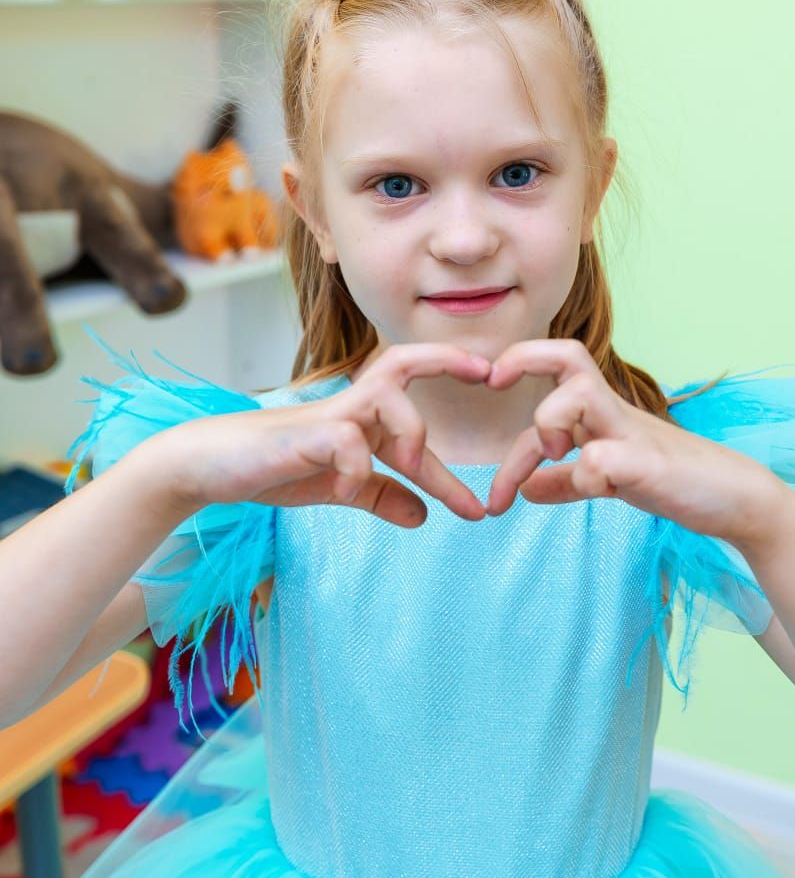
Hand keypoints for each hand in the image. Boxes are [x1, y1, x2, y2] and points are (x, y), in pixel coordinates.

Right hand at [151, 343, 492, 527]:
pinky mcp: (302, 438)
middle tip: (491, 374)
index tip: (502, 402)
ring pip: (387, 399)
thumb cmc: (273, 468)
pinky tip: (350, 489)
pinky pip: (346, 441)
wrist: (210, 469)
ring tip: (416, 469)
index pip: (419, 398)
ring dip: (412, 432)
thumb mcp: (337, 487)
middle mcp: (351, 407)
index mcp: (364, 417)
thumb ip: (380, 495)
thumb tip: (425, 516)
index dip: (458, 400)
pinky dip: (357, 468)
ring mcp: (327, 419)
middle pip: (405, 362)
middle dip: (449, 361)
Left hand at [483, 339, 787, 550]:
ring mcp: (633, 435)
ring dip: (549, 419)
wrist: (735, 499)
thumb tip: (527, 489)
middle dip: (522, 358)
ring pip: (580, 392)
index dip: (512, 372)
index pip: (549, 376)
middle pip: (567, 354)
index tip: (483, 383)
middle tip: (492, 383)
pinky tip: (593, 488)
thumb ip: (567, 481)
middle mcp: (614, 413)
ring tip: (554, 454)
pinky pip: (606, 458)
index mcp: (601, 413)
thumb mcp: (609, 479)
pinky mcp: (652, 466)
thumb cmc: (673, 482)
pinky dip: (587, 474)